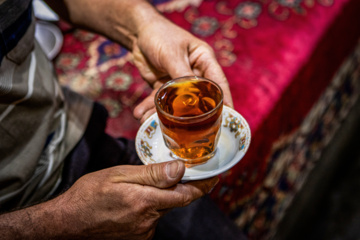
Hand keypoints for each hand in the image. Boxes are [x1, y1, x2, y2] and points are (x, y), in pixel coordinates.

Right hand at [55, 160, 217, 238]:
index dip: (203, 185)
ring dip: (160, 198)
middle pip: (175, 201)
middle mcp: (148, 220)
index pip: (186, 194)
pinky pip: (152, 219)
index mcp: (145, 201)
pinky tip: (132, 203)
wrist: (68, 222)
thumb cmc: (90, 195)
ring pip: (162, 209)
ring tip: (138, 189)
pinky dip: (149, 208)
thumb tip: (179, 169)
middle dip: (178, 187)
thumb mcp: (119, 175)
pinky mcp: (139, 238)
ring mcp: (144, 232)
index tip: (213, 177)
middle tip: (174, 174)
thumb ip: (151, 174)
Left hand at [132, 16, 232, 122]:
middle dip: (193, 115)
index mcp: (204, 61)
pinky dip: (149, 108)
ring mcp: (178, 81)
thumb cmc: (160, 35)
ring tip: (152, 123)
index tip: (229, 117)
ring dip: (164, 114)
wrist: (137, 32)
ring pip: (176, 103)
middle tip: (193, 131)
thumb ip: (181, 75)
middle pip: (198, 97)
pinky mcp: (163, 86)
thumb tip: (191, 99)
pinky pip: (159, 100)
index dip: (224, 101)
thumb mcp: (172, 54)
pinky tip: (140, 115)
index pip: (218, 83)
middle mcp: (194, 72)